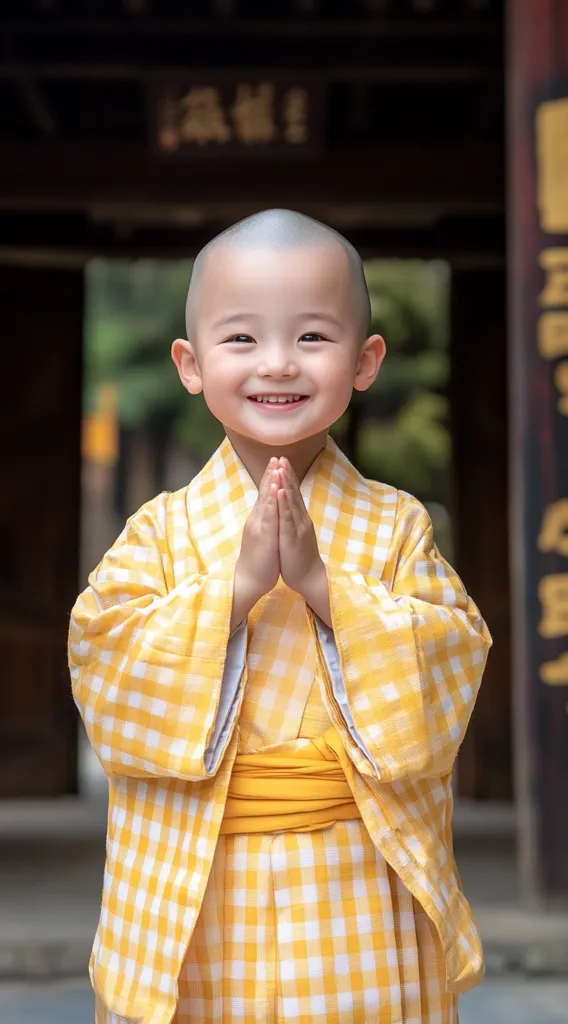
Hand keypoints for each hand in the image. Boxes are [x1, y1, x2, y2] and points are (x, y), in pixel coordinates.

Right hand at [232, 459, 279, 628]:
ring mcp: (260, 526)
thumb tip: (268, 511)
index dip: (270, 478)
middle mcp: (258, 519)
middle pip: (264, 492)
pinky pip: (268, 516)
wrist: (250, 579)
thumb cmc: (258, 559)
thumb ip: (265, 521)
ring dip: (271, 483)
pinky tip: (275, 491)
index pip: (265, 494)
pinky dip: (271, 502)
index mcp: (260, 519)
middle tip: (276, 456)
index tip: (277, 462)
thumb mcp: (263, 535)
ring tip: (276, 466)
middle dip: (271, 474)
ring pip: (266, 501)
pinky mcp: (264, 536)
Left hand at [275, 458, 324, 597]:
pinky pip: (287, 518)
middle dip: (286, 474)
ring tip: (280, 467)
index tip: (281, 461)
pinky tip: (280, 492)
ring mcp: (297, 527)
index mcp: (298, 518)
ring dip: (285, 483)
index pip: (292, 494)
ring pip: (291, 502)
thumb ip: (294, 520)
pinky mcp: (292, 537)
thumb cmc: (300, 557)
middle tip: (281, 457)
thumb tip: (290, 509)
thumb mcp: (296, 534)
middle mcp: (300, 519)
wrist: (310, 577)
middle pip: (293, 493)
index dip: (288, 477)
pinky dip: (284, 504)